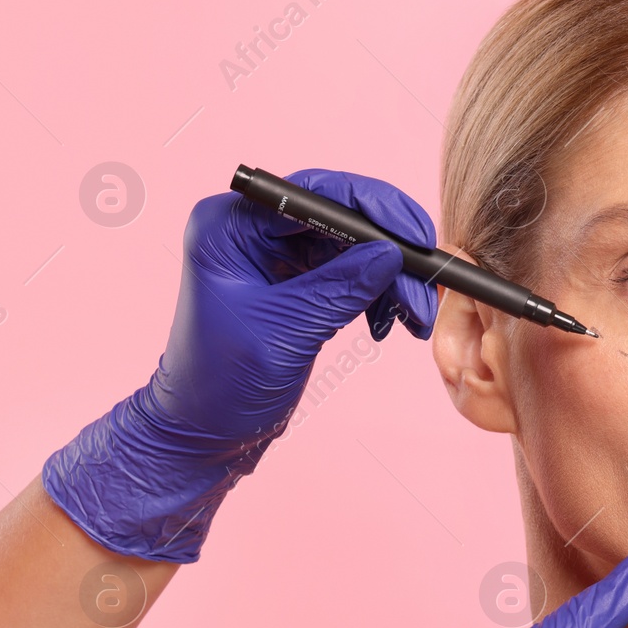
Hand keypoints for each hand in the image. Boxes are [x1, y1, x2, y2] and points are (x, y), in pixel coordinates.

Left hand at [42, 169, 437, 562]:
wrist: (204, 433)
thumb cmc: (219, 384)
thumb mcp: (285, 331)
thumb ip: (339, 287)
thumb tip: (391, 253)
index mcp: (229, 226)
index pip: (313, 194)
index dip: (372, 209)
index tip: (414, 237)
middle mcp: (252, 230)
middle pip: (340, 216)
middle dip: (389, 251)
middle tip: (423, 285)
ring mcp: (276, 255)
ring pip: (354, 246)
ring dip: (391, 278)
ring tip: (414, 317)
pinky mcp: (297, 282)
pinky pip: (352, 272)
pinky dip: (377, 294)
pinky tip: (388, 323)